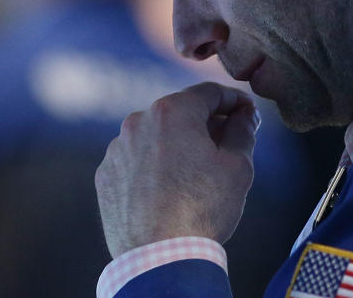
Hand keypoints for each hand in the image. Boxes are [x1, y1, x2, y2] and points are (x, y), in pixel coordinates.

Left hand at [95, 82, 259, 257]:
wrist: (158, 259)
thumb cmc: (202, 210)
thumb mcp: (238, 166)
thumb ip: (243, 130)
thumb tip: (246, 115)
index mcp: (173, 112)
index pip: (209, 92)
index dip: (234, 100)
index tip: (247, 112)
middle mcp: (139, 122)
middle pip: (181, 112)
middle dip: (206, 123)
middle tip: (228, 143)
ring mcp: (118, 149)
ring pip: (157, 136)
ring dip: (178, 144)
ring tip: (198, 172)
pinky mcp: (106, 175)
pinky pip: (137, 159)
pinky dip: (155, 165)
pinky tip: (171, 187)